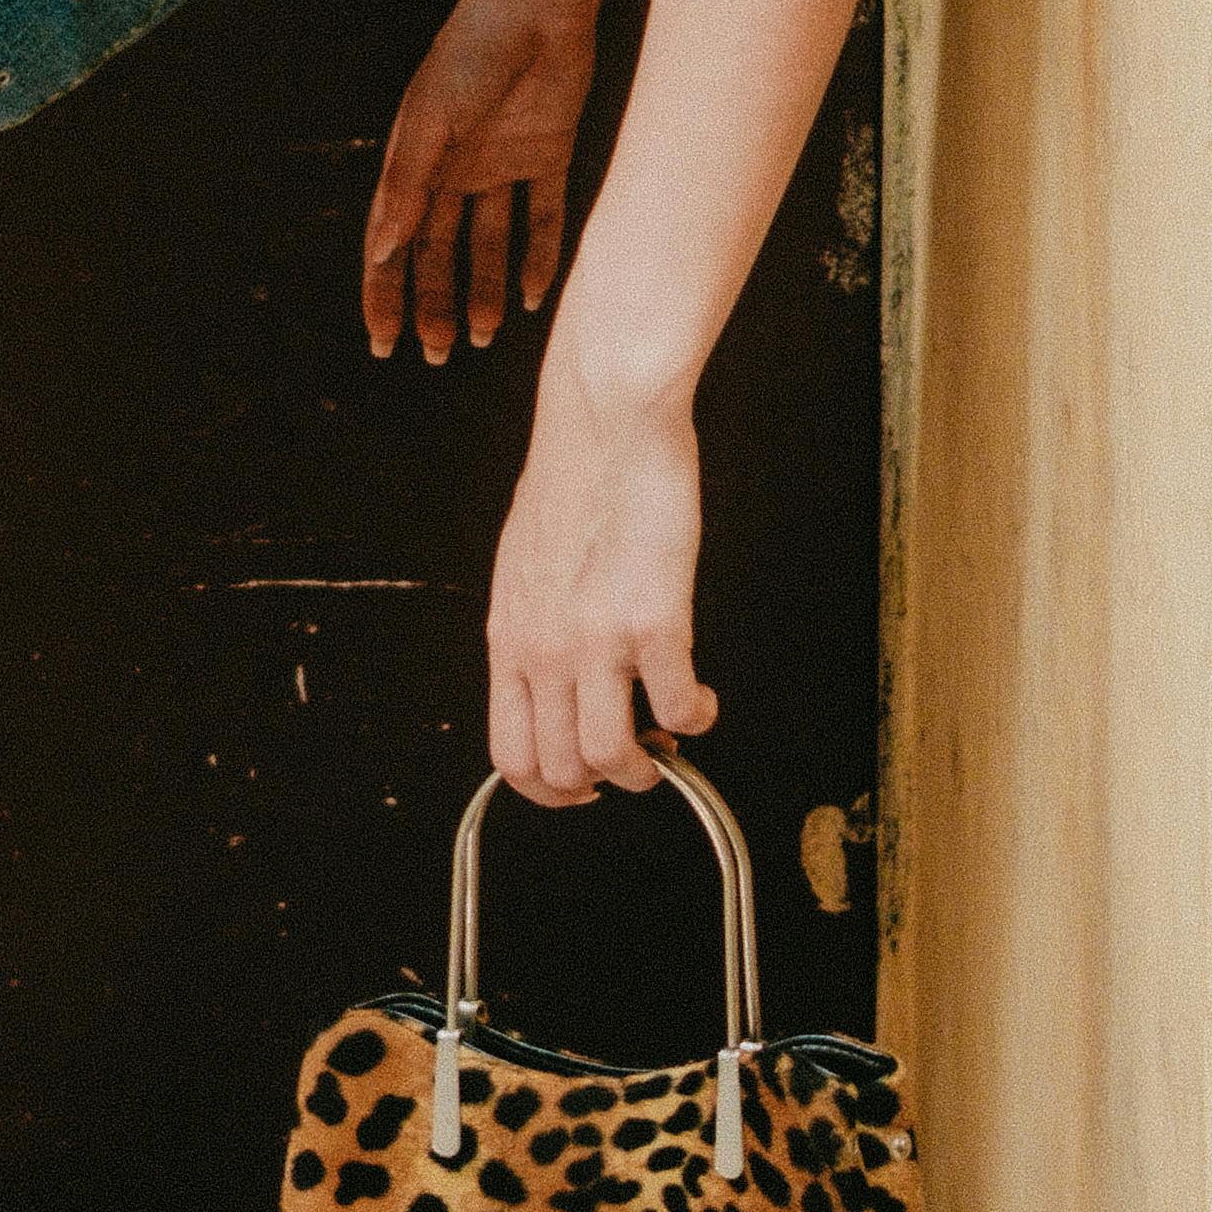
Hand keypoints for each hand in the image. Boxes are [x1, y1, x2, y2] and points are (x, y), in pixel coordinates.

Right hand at [363, 0, 600, 363]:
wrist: (538, 5)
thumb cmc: (471, 55)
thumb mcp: (430, 123)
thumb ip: (406, 186)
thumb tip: (379, 252)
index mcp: (415, 163)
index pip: (393, 244)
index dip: (385, 294)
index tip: (385, 344)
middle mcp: (455, 169)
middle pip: (438, 253)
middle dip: (435, 304)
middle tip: (440, 354)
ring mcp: (501, 164)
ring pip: (487, 244)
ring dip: (483, 290)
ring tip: (483, 338)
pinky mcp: (548, 155)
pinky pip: (540, 218)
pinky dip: (536, 258)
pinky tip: (530, 298)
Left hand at [486, 361, 712, 802]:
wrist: (605, 422)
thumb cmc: (573, 479)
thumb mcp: (524, 566)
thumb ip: (534, 626)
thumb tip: (554, 671)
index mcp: (508, 637)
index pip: (509, 754)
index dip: (547, 788)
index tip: (580, 785)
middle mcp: (543, 650)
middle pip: (560, 770)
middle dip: (603, 785)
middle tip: (637, 761)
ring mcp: (596, 641)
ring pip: (613, 757)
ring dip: (649, 768)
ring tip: (670, 740)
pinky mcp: (654, 621)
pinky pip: (677, 708)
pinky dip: (697, 719)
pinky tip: (703, 699)